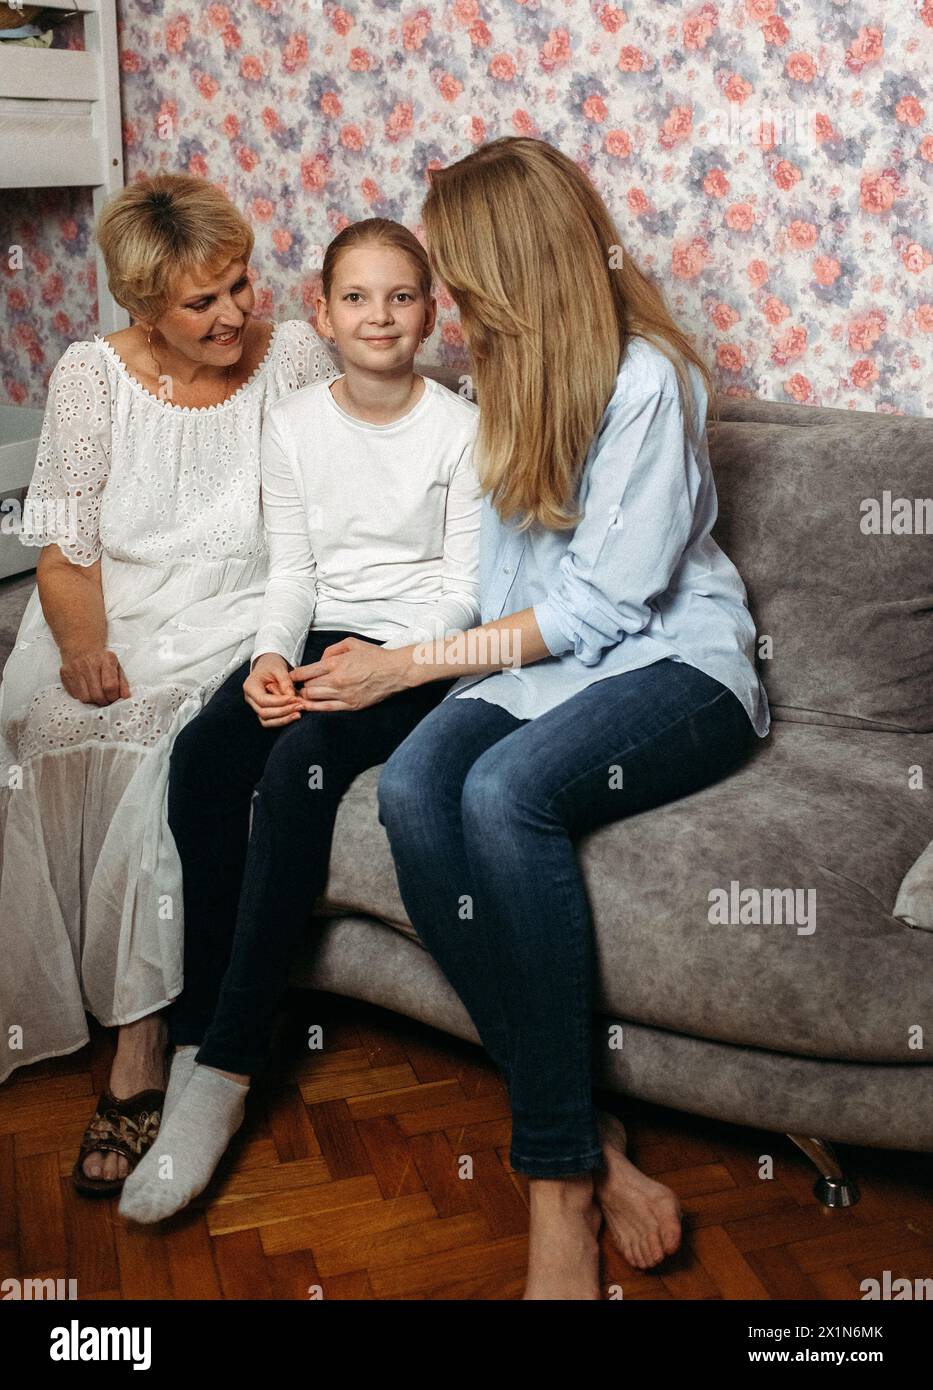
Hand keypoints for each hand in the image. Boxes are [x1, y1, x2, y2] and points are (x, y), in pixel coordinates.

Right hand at [59, 646, 129, 705]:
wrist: (81, 647)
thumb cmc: (101, 659)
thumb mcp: (116, 667)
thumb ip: (123, 683)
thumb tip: (125, 697)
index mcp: (106, 660)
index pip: (110, 686)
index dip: (114, 697)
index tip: (114, 698)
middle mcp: (89, 664)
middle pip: (97, 695)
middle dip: (104, 701)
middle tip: (106, 698)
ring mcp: (75, 669)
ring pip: (85, 698)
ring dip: (92, 700)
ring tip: (96, 693)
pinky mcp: (65, 674)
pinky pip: (75, 695)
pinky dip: (82, 696)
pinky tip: (86, 689)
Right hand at [244, 652, 303, 727]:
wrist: (269, 665)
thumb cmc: (272, 664)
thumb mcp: (278, 668)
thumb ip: (285, 681)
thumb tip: (291, 696)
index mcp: (250, 686)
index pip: (263, 700)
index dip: (279, 702)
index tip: (294, 699)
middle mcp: (250, 699)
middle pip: (264, 713)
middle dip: (283, 711)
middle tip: (299, 706)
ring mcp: (255, 706)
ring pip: (266, 721)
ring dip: (283, 719)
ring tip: (298, 713)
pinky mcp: (263, 710)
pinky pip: (271, 721)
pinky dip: (283, 720)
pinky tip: (294, 715)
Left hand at [292, 636, 409, 710]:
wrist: (395, 671)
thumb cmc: (374, 656)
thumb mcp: (352, 643)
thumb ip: (332, 650)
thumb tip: (320, 660)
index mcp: (336, 664)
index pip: (305, 672)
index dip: (294, 675)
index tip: (291, 676)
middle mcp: (337, 680)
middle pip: (307, 687)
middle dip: (300, 687)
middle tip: (297, 687)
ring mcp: (344, 695)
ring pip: (314, 699)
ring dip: (305, 697)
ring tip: (301, 696)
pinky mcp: (351, 706)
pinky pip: (327, 709)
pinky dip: (315, 708)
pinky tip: (309, 707)